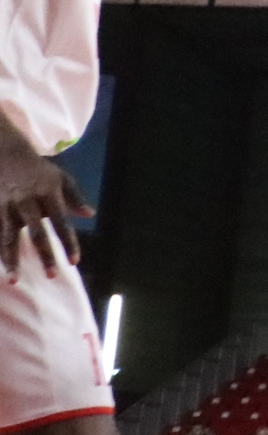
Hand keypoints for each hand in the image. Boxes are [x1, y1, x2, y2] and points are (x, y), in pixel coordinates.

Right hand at [0, 139, 85, 278]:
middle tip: (51, 275)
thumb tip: (90, 215)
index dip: (69, 243)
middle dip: (45, 255)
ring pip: (10, 238)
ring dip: (12, 260)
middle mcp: (28, 203)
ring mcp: (8, 207)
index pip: (62, 223)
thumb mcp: (61, 178)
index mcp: (49, 195)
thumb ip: (75, 198)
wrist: (6, 154)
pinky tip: (1, 265)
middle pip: (37, 234)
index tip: (75, 261)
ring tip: (14, 280)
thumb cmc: (38, 170)